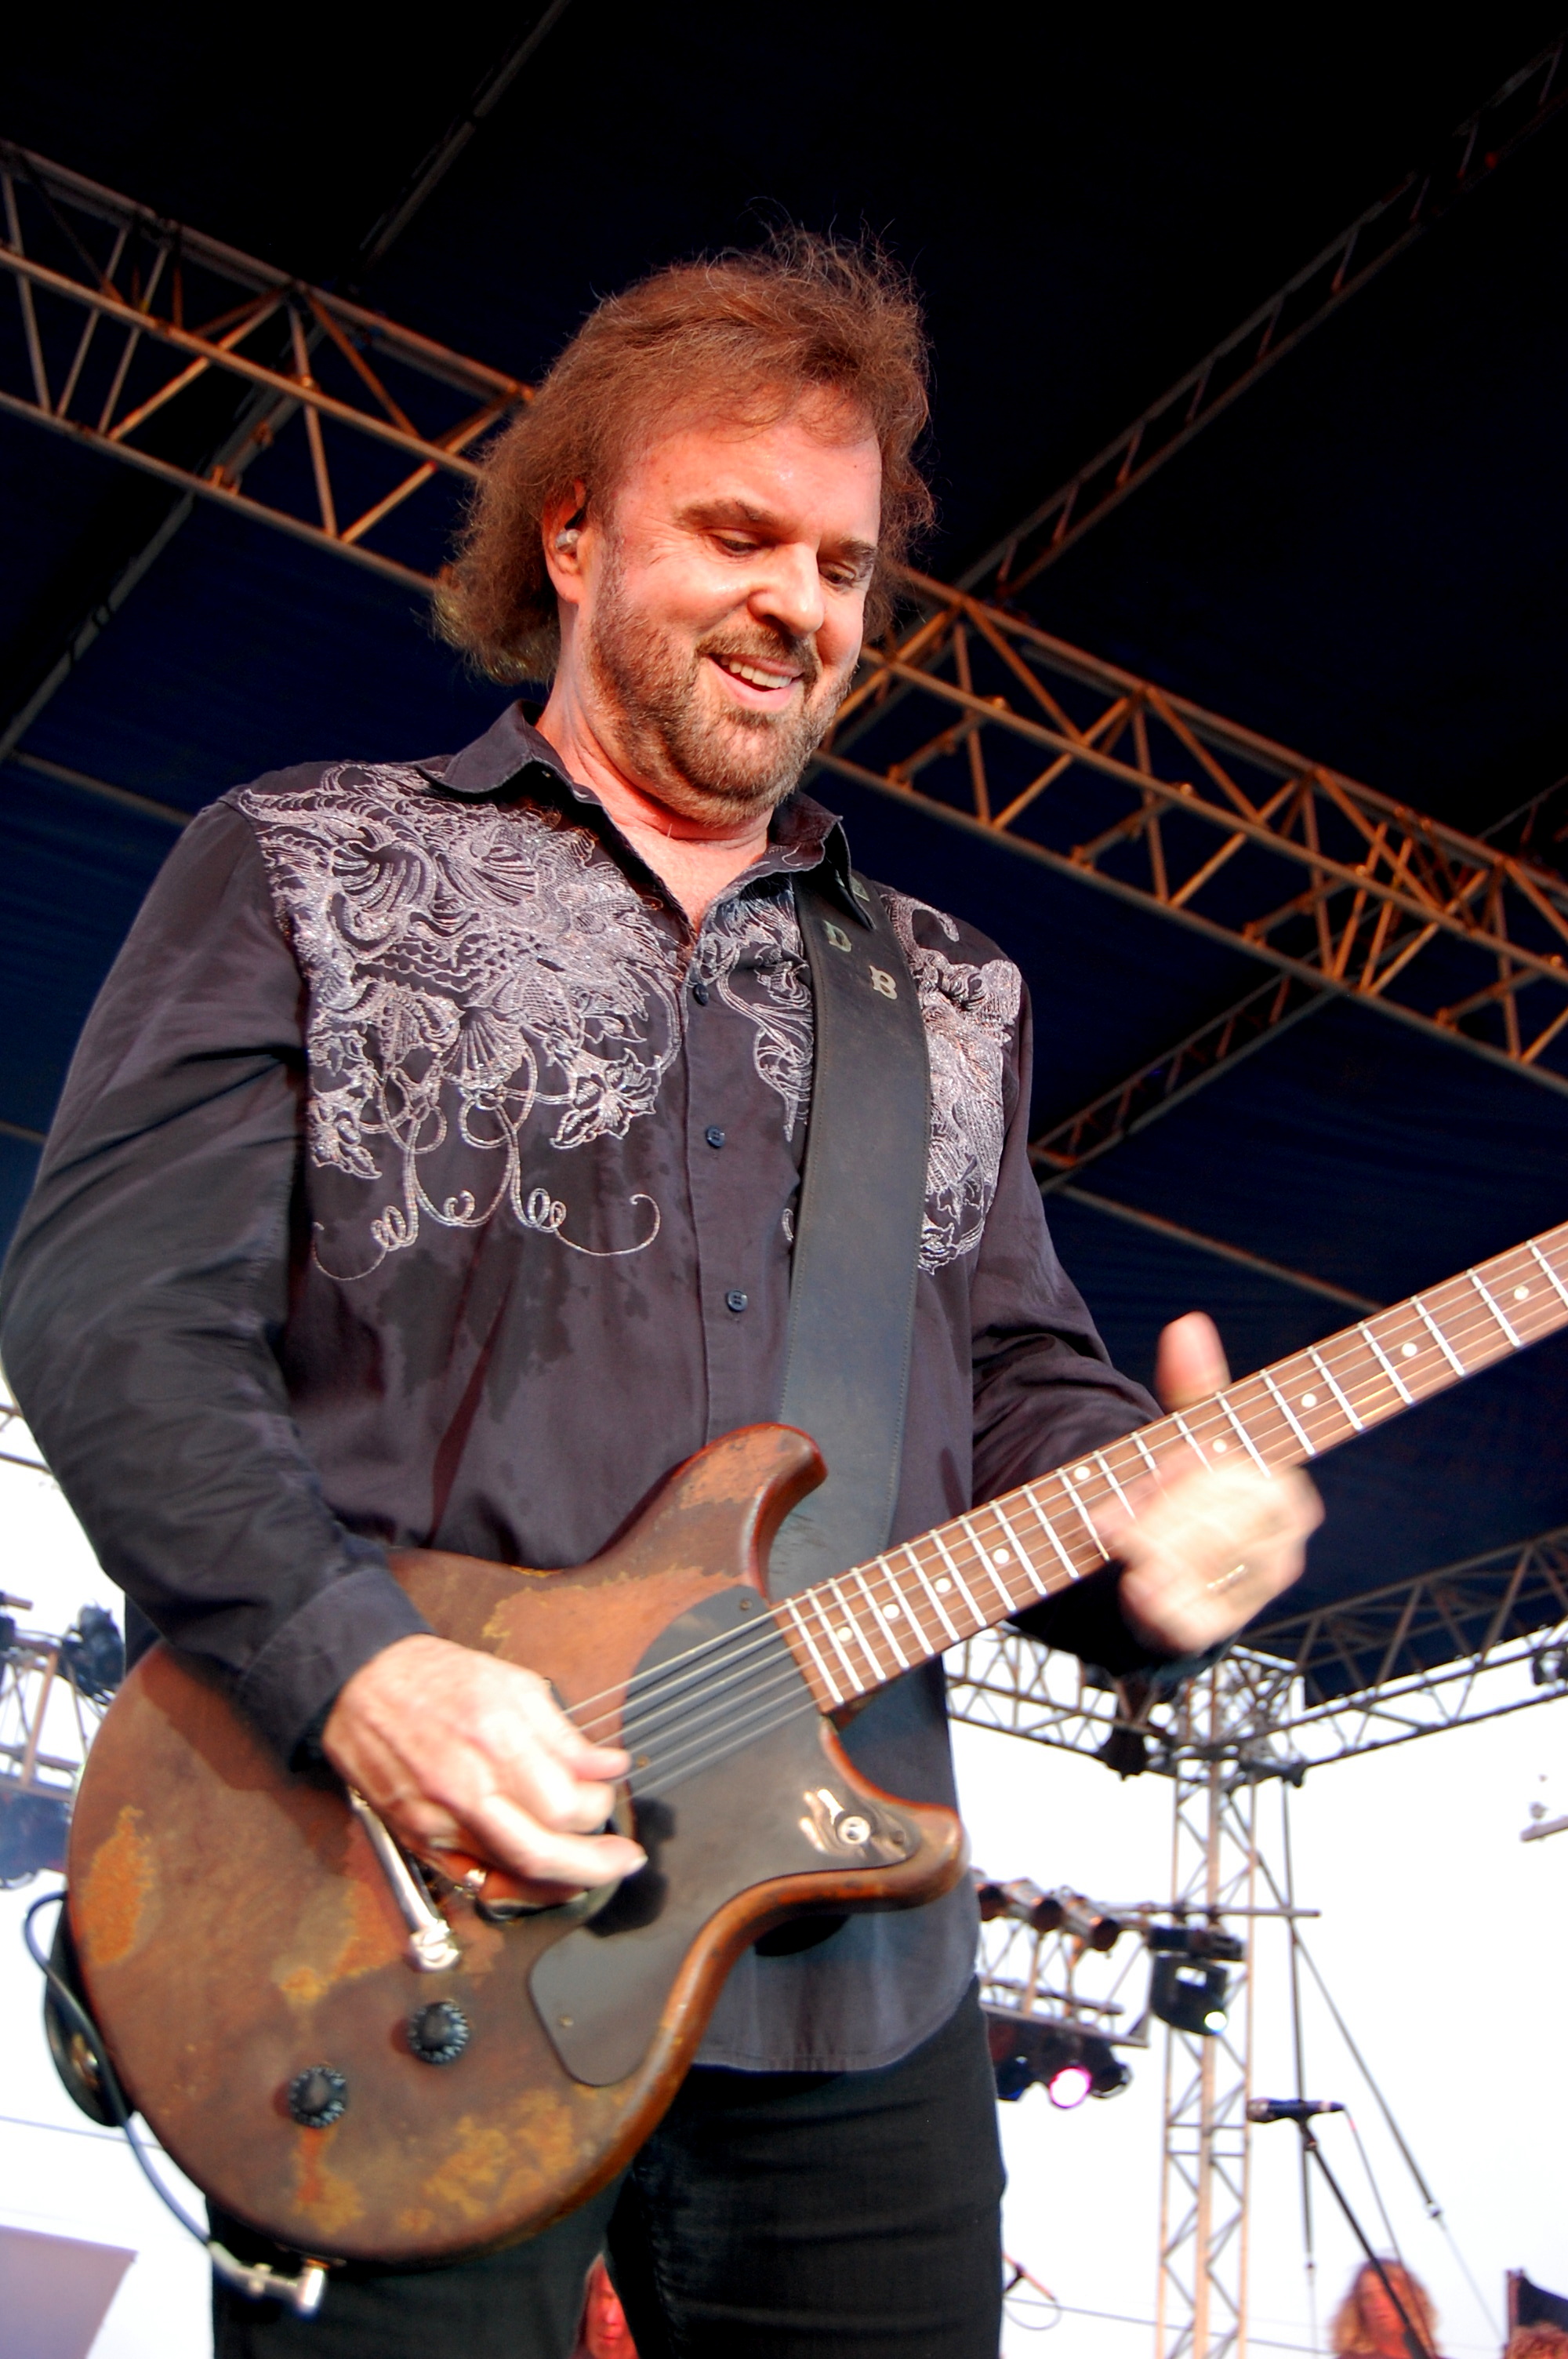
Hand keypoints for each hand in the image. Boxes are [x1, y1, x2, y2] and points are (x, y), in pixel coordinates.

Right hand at [322, 1634, 643, 1906]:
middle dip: (596, 1864)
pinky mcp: (419, 1841)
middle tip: (624, 1859)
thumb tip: (608, 1766)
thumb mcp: (513, 1685)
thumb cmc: (435, 1679)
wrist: (363, 1685)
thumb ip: (564, 1735)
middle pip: (543, 1852)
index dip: (599, 1805)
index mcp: (495, 1741)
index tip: (607, 1794)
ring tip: (591, 1872)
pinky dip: (514, 1890)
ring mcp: (439, 1822)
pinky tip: (541, 1883)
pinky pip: (473, 1883)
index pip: (565, 1802)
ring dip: (562, 1882)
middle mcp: (466, 1789)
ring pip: (511, 1877)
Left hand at [1096, 1313, 1320, 1653]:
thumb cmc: (1192, 1489)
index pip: (1235, 1479)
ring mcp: (1255, 1591)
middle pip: (1214, 1524)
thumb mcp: (1194, 1433)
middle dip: (1154, 1512)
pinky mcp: (1224, 1627)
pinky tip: (1135, 1587)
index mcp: (1285, 1493)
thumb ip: (1194, 1385)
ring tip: (1108, 1536)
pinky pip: (1194, 1617)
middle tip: (1104, 1513)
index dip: (1184, 1472)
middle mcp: (1283, 1545)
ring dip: (1147, 1548)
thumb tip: (1188, 1326)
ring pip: (1200, 1567)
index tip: (1162, 1459)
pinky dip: (1159, 1602)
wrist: (1181, 1567)